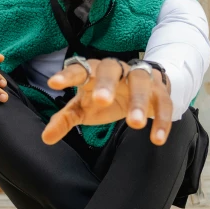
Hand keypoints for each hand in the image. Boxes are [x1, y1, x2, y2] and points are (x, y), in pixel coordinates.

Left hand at [41, 58, 172, 145]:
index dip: (67, 76)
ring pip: (141, 83)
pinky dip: (162, 120)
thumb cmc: (106, 96)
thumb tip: (45, 138)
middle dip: (106, 84)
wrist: (142, 85)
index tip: (53, 83)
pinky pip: (164, 103)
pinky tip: (158, 139)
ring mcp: (140, 78)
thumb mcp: (83, 107)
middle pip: (111, 69)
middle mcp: (117, 71)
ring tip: (135, 124)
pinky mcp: (160, 91)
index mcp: (94, 71)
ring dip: (139, 102)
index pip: (79, 69)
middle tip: (102, 101)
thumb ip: (66, 119)